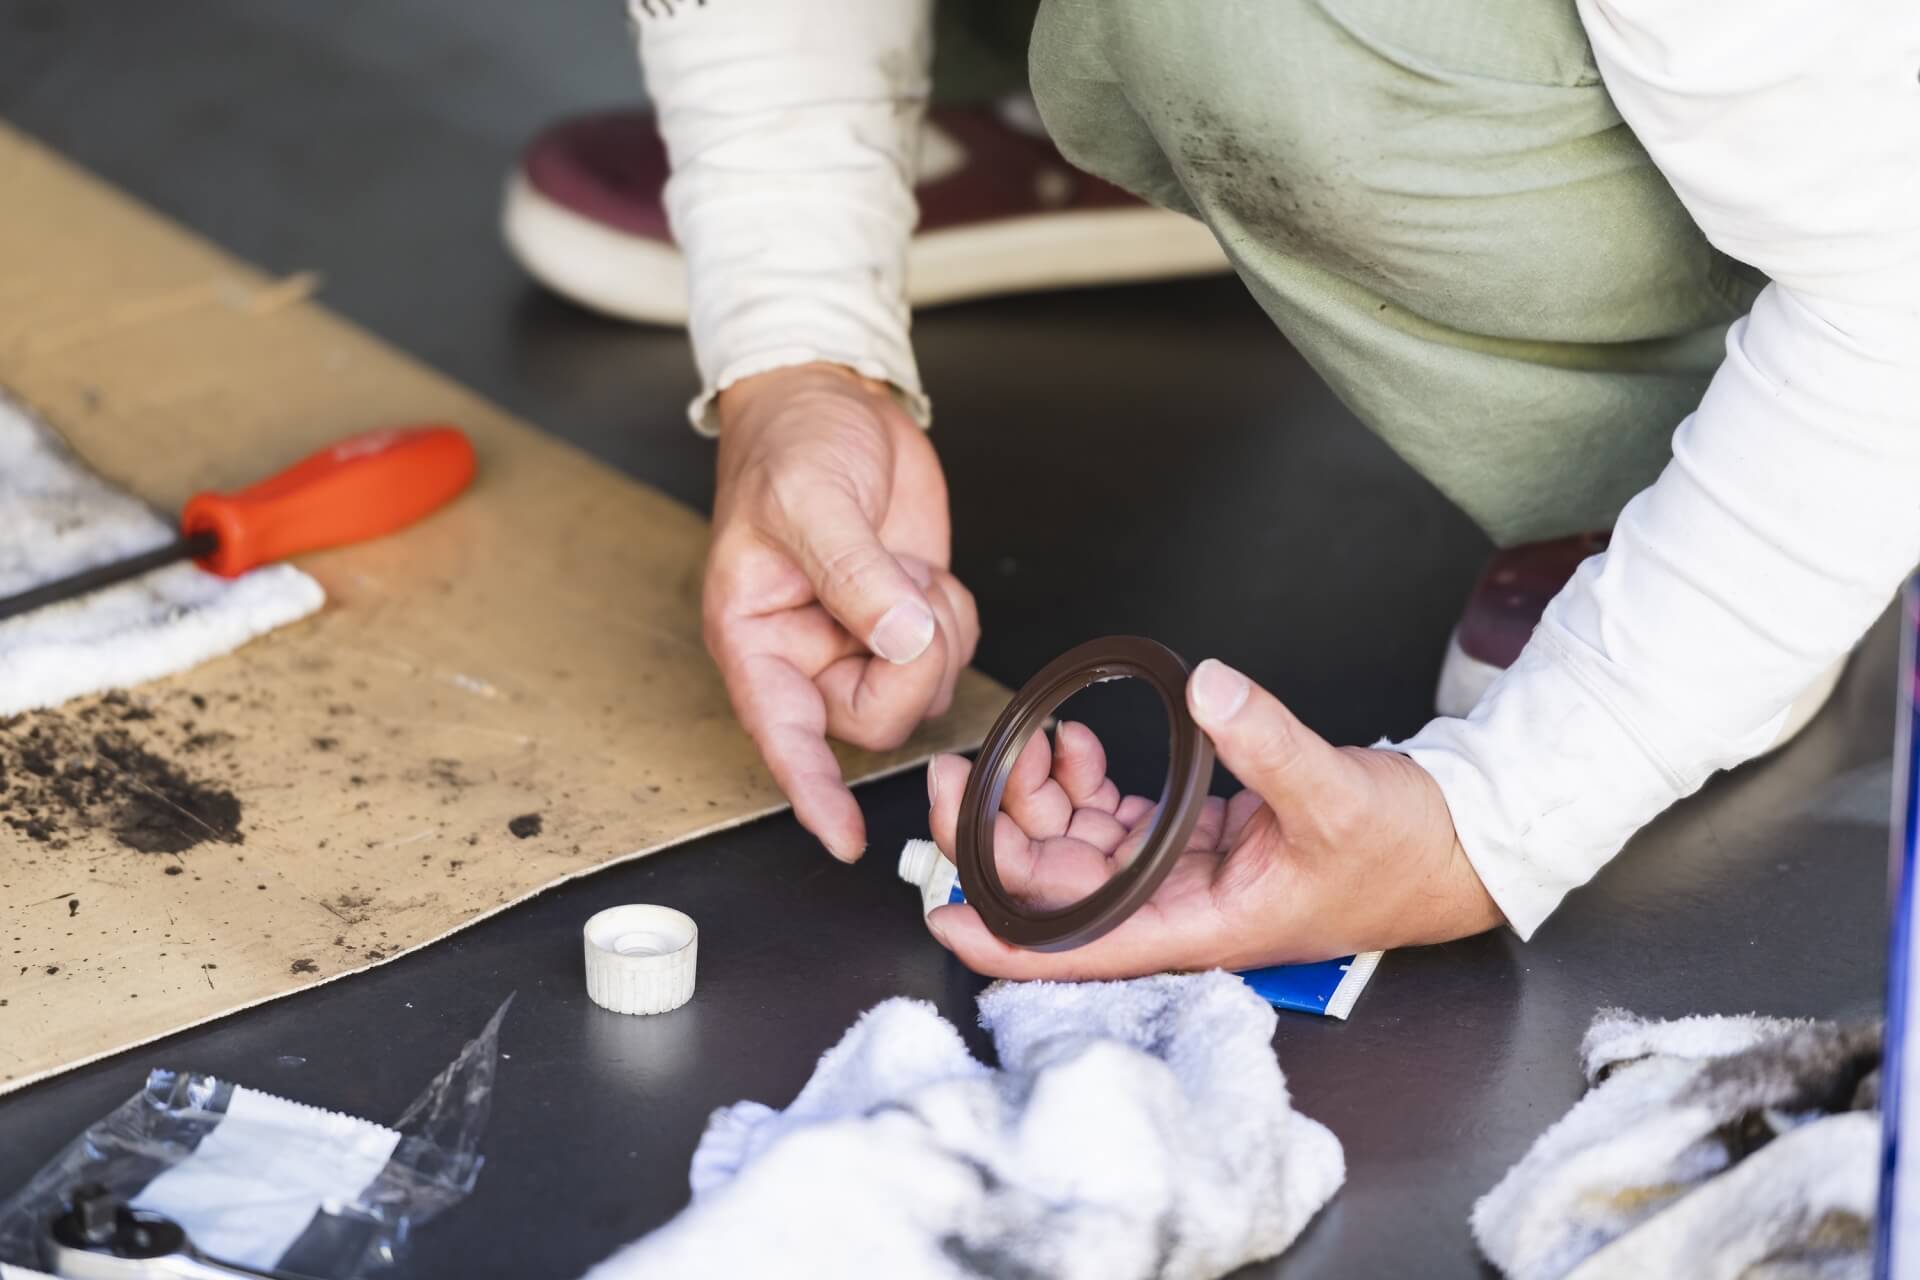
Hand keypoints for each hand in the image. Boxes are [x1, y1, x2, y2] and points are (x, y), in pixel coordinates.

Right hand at [706, 362, 977, 861]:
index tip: (844, 839)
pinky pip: (948, 656)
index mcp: (755, 638)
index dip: (814, 792)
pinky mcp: (905, 623)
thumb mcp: (811, 500)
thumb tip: (899, 637)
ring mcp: (859, 642)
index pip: (783, 737)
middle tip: (906, 592)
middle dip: (910, 662)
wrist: (831, 399)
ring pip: (921, 694)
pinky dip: (953, 617)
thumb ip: (855, 574)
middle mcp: (805, 654)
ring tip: (906, 569)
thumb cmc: (789, 443)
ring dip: (936, 633)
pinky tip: (922, 571)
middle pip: (876, 718)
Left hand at [922, 659, 1502, 976]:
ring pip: (1077, 847)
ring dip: (1039, 798)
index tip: (938, 908)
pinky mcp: (1196, 838)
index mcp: (1196, 925)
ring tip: (1031, 740)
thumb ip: (1267, 742)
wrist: (1460, 842)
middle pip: (1055, 886)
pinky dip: (1084, 782)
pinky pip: (1114, 817)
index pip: (1072, 946)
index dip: (998, 935)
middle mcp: (1176, 908)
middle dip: (998, 832)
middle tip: (959, 770)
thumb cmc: (1406, 850)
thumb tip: (1209, 687)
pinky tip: (1074, 745)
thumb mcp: (1334, 794)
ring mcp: (1181, 874)